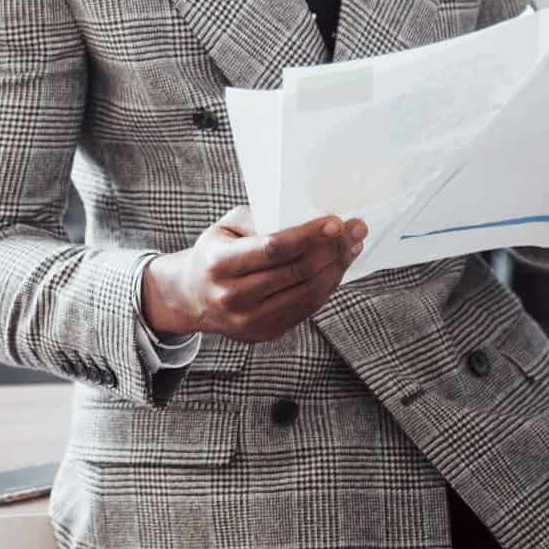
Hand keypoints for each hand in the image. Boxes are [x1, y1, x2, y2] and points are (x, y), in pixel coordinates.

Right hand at [141, 207, 366, 343]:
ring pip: (307, 293)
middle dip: (332, 248)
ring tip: (352, 247)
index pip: (273, 249)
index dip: (308, 235)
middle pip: (296, 272)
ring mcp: (250, 321)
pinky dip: (327, 287)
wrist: (192, 297)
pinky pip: (306, 309)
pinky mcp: (266, 333)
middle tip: (356, 229)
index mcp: (219, 264)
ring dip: (336, 268)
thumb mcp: (225, 227)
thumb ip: (259, 218)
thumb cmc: (215, 253)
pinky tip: (337, 267)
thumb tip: (303, 215)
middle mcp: (233, 297)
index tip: (336, 222)